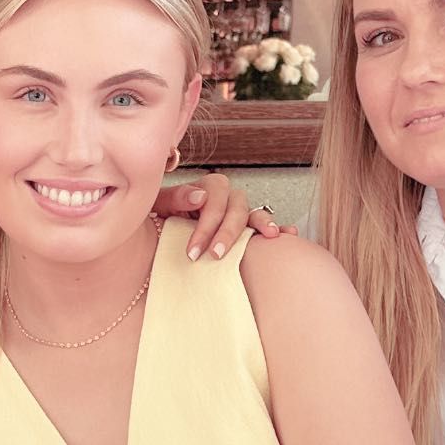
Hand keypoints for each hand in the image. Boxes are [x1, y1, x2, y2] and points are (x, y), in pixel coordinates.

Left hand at [154, 174, 297, 259]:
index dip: (206, 225)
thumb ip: (173, 198)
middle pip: (237, 207)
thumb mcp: (156, 206)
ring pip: (254, 213)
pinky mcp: (246, 230)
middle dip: (227, 233)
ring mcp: (239, 213)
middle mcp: (226, 198)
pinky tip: (288, 234)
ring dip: (262, 224)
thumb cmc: (155, 221)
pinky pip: (265, 225)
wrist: (157, 239)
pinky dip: (278, 227)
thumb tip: (200, 196)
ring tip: (269, 235)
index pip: (214, 198)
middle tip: (215, 256)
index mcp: (205, 188)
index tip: (193, 252)